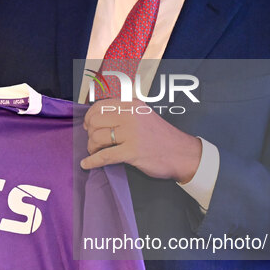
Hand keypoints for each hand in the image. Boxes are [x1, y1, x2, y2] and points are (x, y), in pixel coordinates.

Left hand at [81, 99, 201, 181]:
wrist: (182, 153)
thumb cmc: (162, 137)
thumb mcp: (144, 115)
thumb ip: (125, 113)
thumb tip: (98, 118)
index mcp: (132, 105)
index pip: (101, 106)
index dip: (90, 116)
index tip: (88, 126)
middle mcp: (131, 116)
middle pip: (95, 121)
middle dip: (90, 133)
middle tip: (93, 141)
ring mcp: (131, 133)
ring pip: (98, 138)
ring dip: (91, 147)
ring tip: (95, 152)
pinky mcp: (132, 151)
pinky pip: (104, 156)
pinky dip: (92, 161)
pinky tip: (86, 164)